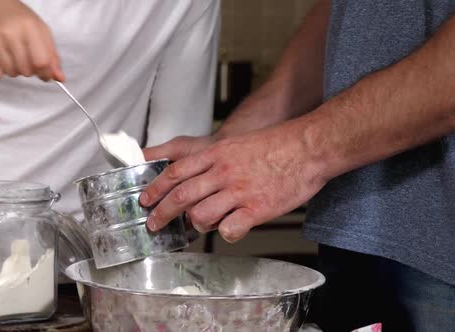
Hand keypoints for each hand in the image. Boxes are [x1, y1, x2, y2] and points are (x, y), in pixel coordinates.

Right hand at [0, 0, 64, 80]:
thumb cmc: (15, 17)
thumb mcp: (38, 29)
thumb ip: (51, 55)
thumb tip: (60, 78)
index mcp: (28, 26)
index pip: (42, 62)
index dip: (45, 71)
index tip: (43, 70)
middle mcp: (9, 33)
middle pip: (26, 71)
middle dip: (27, 69)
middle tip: (21, 55)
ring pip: (11, 73)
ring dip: (13, 69)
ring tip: (8, 53)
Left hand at [139, 126, 327, 242]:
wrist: (309, 146)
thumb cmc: (277, 145)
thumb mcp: (236, 144)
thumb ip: (214, 160)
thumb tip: (194, 175)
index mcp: (216, 155)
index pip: (175, 172)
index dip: (156, 188)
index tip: (146, 199)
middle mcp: (223, 173)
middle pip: (181, 196)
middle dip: (161, 213)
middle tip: (153, 224)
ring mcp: (239, 191)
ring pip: (200, 215)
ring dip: (195, 224)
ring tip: (199, 225)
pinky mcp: (257, 209)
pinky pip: (230, 229)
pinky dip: (226, 234)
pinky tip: (230, 230)